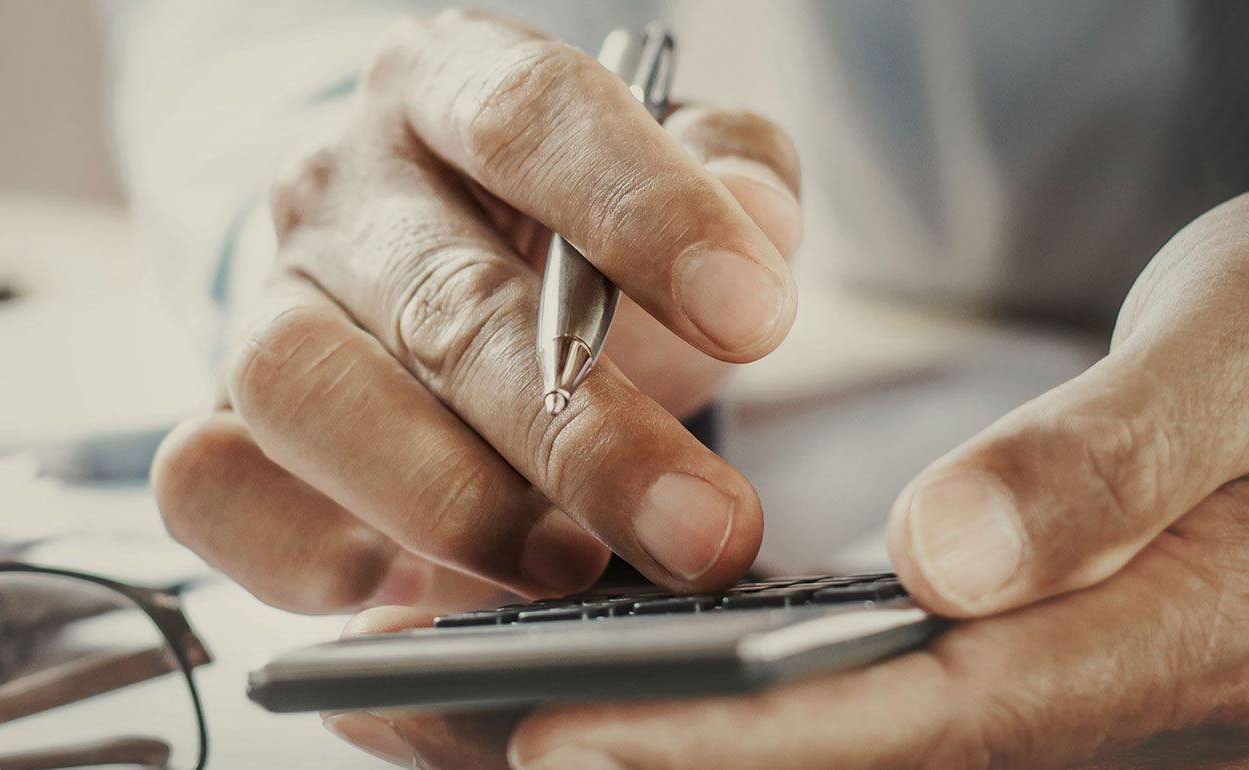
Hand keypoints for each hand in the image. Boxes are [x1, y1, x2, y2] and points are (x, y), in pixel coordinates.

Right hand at [152, 8, 803, 613]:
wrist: (432, 298)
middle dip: (577, 433)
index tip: (756, 316)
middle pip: (439, 296)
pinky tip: (405, 589)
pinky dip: (295, 549)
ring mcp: (262, 305)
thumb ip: (731, 181)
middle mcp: (339, 189)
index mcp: (449, 84)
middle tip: (697, 527)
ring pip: (297, 385)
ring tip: (565, 568)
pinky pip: (204, 484)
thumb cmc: (570, 245)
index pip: (531, 114)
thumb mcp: (667, 189)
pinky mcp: (214, 420)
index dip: (643, 213)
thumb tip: (753, 230)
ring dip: (441, 498)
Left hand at [326, 194, 1248, 768]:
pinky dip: (687, 687)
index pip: (898, 719)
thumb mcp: (1241, 366)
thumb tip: (949, 562)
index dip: (718, 742)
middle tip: (427, 719)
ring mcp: (1021, 681)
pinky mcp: (988, 651)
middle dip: (628, 753)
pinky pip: (819, 695)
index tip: (553, 738)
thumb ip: (1110, 463)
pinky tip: (573, 649)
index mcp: (1139, 640)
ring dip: (633, 725)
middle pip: (817, 758)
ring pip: (801, 738)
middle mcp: (1064, 692)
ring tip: (442, 694)